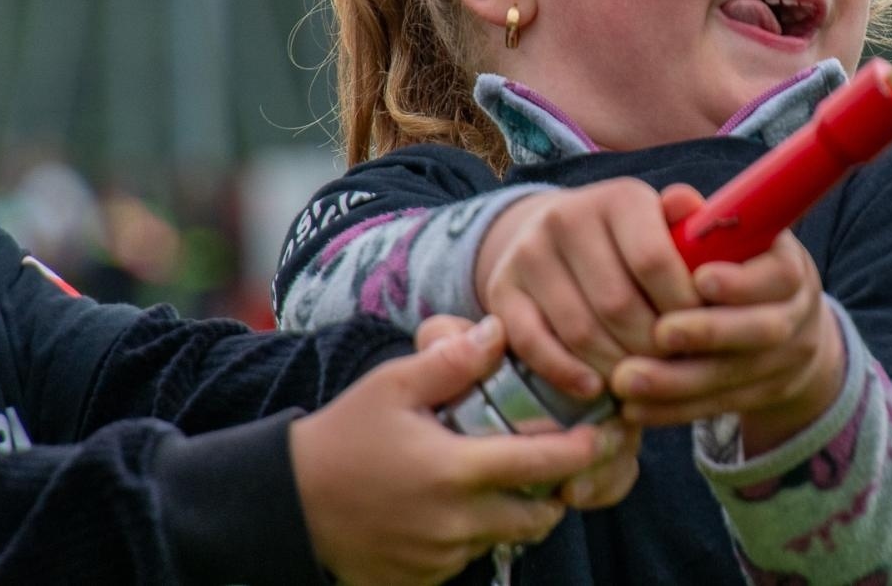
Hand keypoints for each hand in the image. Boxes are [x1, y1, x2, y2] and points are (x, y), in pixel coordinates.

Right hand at [290, 316, 633, 585]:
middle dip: (557, 491)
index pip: (542, 465)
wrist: (288, 502)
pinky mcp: (421, 581)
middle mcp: (454, 524)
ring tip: (501, 480)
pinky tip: (454, 507)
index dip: (582, 452)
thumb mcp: (392, 386)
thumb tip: (499, 330)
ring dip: (514, 513)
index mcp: (454, 471)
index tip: (603, 435)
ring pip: (505, 539)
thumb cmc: (343, 436)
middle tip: (557, 463)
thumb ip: (451, 361)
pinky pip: (467, 560)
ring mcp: (439, 559)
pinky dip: (473, 536)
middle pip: (538, 515)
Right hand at [474, 180, 700, 397]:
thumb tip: (691, 208)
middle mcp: (568, 217)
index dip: (683, 308)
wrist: (556, 236)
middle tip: (673, 369)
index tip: (699, 333)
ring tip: (642, 381)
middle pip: (617, 303)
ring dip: (615, 366)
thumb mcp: (665, 228)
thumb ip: (688, 228)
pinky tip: (595, 388)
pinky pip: (534, 342)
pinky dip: (566, 373)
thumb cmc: (632, 243)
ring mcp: (529, 252)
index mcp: (619, 198)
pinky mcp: (502, 288)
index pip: (655, 260)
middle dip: (651, 347)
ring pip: (580, 329)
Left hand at [609, 228, 845, 455]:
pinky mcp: (761, 397)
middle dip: (709, 333)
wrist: (781, 326)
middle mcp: (796, 315)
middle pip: (763, 331)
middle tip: (659, 333)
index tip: (699, 279)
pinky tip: (633, 408)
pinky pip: (716, 407)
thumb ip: (699, 225)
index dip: (743, 281)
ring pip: (734, 377)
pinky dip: (672, 410)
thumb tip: (677, 200)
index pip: (780, 276)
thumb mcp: (727, 241)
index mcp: (789, 268)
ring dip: (677, 382)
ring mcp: (784, 362)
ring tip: (627, 379)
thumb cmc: (734, 266)